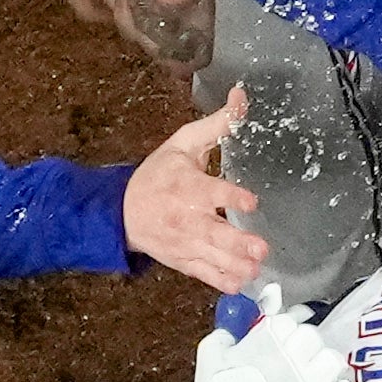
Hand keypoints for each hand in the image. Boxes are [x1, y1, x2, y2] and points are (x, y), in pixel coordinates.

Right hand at [124, 88, 266, 293]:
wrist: (120, 211)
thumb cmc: (159, 174)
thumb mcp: (183, 144)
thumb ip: (217, 124)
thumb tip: (242, 96)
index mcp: (186, 186)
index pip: (210, 192)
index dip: (230, 197)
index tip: (251, 201)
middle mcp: (184, 217)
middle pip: (211, 232)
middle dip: (236, 242)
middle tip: (260, 248)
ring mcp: (182, 242)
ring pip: (210, 257)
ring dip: (234, 264)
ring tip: (256, 269)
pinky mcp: (181, 260)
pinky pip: (201, 273)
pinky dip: (219, 281)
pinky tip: (240, 285)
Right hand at [175, 299, 362, 381]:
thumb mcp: (209, 358)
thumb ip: (225, 335)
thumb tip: (235, 329)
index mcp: (269, 337)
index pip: (289, 321)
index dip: (284, 333)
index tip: (281, 343)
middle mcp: (296, 354)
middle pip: (312, 337)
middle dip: (303, 349)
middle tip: (294, 365)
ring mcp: (315, 381)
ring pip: (333, 360)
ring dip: (323, 369)